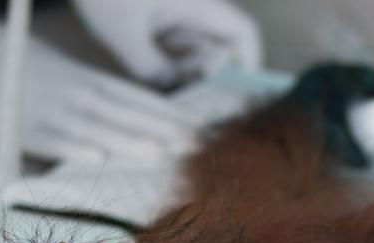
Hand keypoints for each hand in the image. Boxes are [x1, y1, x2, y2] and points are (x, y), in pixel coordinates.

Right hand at [0, 1, 196, 161]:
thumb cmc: (1, 66)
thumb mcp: (51, 74)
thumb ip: (79, 98)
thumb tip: (105, 132)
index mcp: (80, 79)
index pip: (131, 97)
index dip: (163, 112)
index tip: (192, 126)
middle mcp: (71, 94)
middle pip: (124, 112)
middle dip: (162, 127)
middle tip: (197, 143)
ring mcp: (48, 110)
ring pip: (98, 126)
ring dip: (133, 140)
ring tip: (168, 152)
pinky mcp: (22, 125)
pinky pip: (54, 138)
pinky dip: (79, 147)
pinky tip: (103, 157)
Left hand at [72, 0, 261, 87]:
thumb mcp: (123, 35)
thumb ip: (151, 69)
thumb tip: (173, 94)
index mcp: (197, 4)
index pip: (243, 33)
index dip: (250, 63)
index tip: (239, 93)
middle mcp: (196, 8)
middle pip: (228, 45)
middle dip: (220, 76)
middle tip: (200, 102)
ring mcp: (181, 13)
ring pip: (206, 48)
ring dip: (198, 73)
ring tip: (179, 93)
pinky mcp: (165, 18)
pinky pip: (185, 46)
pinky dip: (181, 66)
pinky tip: (165, 81)